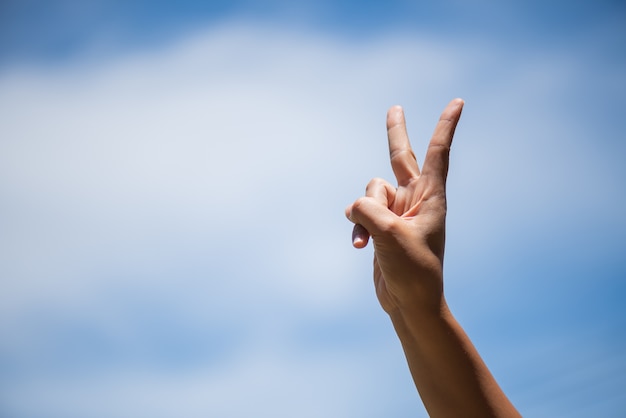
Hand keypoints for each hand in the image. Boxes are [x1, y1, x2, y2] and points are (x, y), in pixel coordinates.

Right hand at [345, 99, 463, 314]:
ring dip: (362, 213)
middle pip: (400, 157)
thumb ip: (368, 209)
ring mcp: (396, 212)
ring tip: (368, 239)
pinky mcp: (381, 226)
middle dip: (396, 132)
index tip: (458, 102)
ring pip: (370, 193)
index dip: (446, 126)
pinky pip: (360, 211)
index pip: (438, 153)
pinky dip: (356, 224)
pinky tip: (358, 244)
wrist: (409, 302)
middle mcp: (415, 199)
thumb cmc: (412, 271)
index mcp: (431, 197)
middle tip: (395, 108)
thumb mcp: (389, 234)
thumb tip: (353, 207)